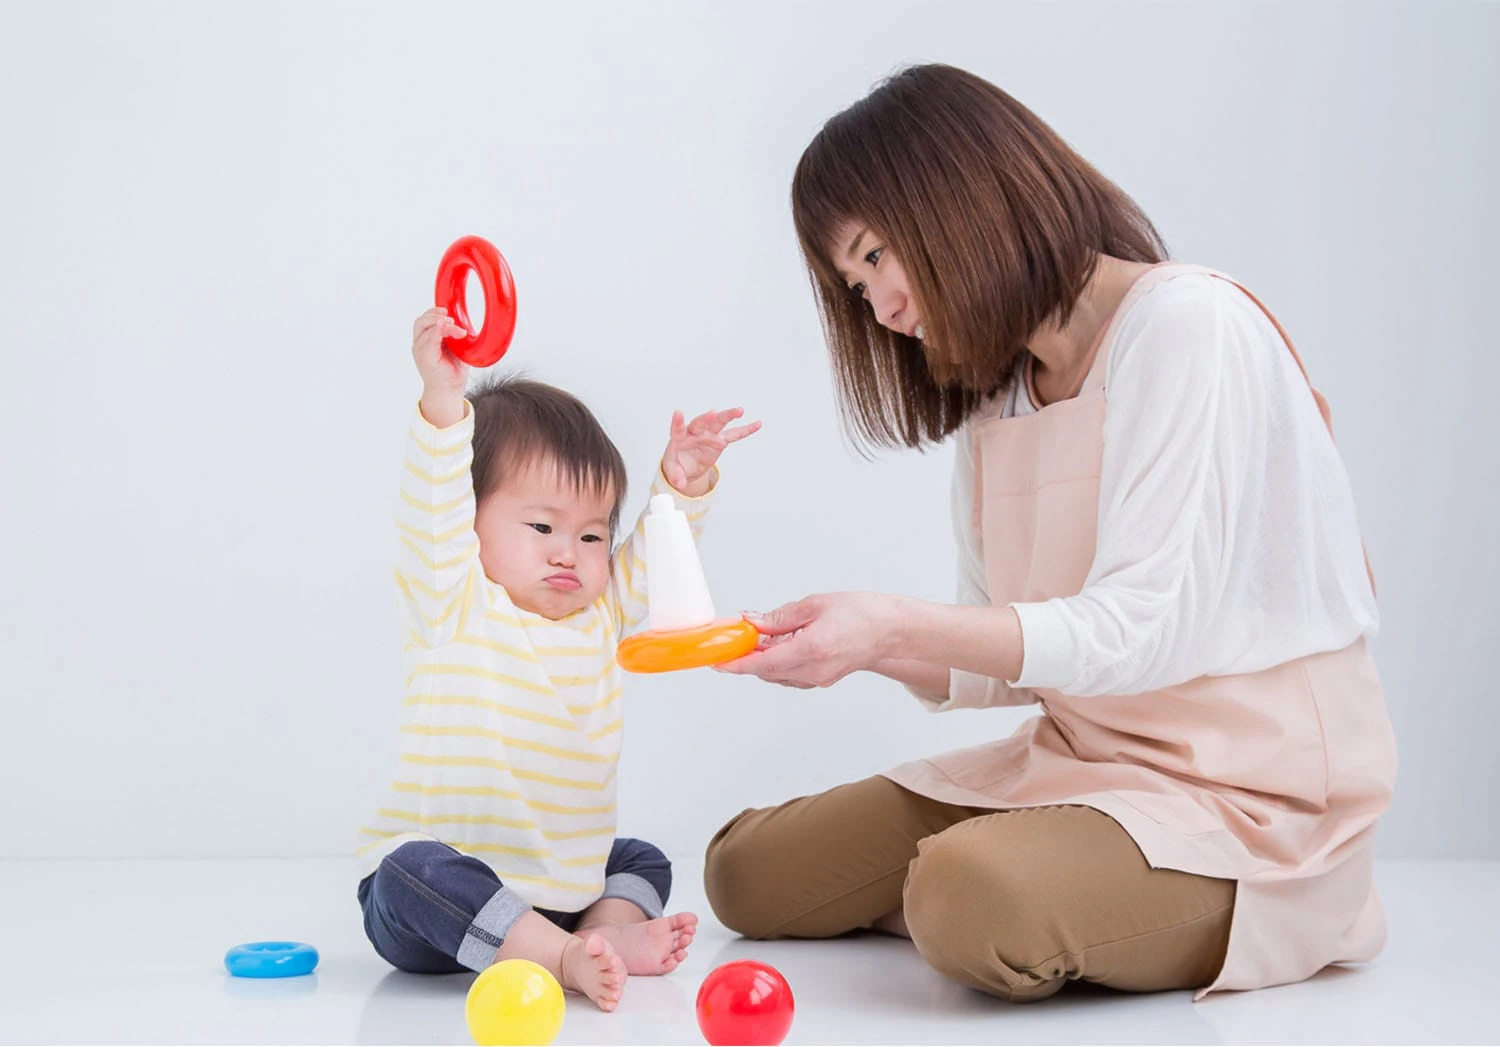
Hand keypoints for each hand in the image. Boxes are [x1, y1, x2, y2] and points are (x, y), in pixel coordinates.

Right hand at [412, 306, 469, 427]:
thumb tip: (463, 322)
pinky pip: (428, 341)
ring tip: (452, 324)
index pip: (425, 321)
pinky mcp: (426, 358)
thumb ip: (454, 335)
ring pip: (424, 328)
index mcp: (425, 340)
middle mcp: (420, 344)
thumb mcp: (456, 348)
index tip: (448, 312)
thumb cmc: (452, 371)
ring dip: (439, 322)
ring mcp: (420, 351)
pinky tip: (447, 328)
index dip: (435, 313)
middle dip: (434, 315)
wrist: (449, 390)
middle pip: (420, 322)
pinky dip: (437, 332)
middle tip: (450, 317)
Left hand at [661, 408, 760, 496]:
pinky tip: (756, 424)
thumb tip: (680, 485)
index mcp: (680, 438)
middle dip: (707, 418)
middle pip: (701, 423)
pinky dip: (745, 430)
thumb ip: (676, 477)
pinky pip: (733, 435)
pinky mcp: (720, 441)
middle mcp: (695, 433)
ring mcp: (708, 435)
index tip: (678, 413)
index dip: (678, 422)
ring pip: (718, 423)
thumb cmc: (677, 464)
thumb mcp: (673, 472)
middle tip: (713, 413)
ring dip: (728, 416)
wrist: (686, 466)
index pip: (678, 429)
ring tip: (740, 410)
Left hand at [713, 593, 901, 688]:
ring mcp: (818, 679)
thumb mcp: (814, 605)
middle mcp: (814, 669)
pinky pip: (789, 675)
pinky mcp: (821, 680)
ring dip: (762, 660)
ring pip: (776, 674)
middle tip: (734, 640)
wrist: (888, 631)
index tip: (718, 662)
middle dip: (746, 657)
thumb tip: (751, 622)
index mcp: (812, 648)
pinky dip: (776, 663)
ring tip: (759, 638)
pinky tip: (777, 646)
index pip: (763, 663)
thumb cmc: (859, 613)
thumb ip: (779, 618)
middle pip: (766, 671)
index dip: (737, 664)